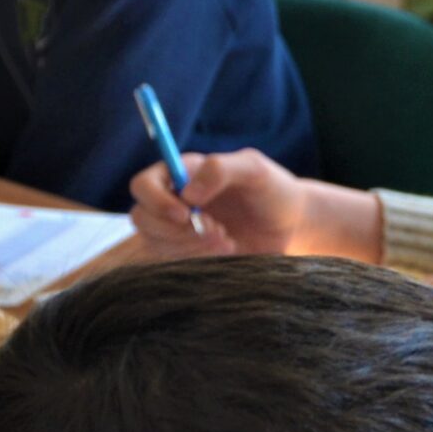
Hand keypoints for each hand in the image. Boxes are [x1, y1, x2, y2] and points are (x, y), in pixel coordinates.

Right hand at [128, 149, 306, 256]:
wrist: (291, 225)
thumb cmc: (272, 189)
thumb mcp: (254, 169)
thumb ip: (219, 169)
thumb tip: (186, 193)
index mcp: (182, 174)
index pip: (143, 185)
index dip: (155, 201)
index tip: (186, 214)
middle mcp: (173, 201)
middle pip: (141, 218)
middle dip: (177, 230)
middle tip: (218, 230)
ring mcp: (178, 230)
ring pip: (155, 244)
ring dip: (190, 247)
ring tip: (228, 240)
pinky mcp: (189, 253)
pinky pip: (174, 262)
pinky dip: (198, 260)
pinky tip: (227, 251)